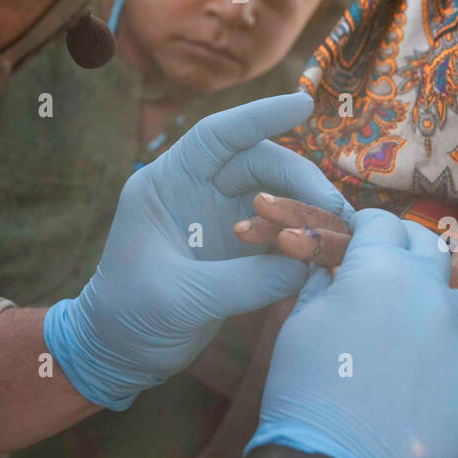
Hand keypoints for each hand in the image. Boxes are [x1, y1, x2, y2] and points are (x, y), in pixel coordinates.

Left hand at [44, 93, 352, 409]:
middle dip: (300, 181)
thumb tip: (305, 265)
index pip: (216, 135)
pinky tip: (326, 254)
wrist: (119, 353)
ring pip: (274, 195)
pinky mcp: (237, 248)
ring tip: (338, 236)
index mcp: (166, 184)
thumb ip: (243, 281)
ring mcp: (218, 218)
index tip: (304, 104)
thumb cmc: (129, 317)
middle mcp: (196, 191)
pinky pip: (279, 232)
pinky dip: (302, 240)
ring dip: (306, 212)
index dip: (259, 116)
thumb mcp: (182, 298)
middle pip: (258, 164)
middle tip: (335, 211)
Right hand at [246, 209, 457, 457]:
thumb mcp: (300, 321)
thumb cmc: (306, 392)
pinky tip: (439, 377)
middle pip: (428, 247)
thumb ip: (326, 282)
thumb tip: (337, 266)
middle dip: (407, 254)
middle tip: (390, 280)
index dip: (369, 230)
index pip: (383, 222)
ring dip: (436, 311)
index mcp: (378, 268)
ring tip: (411, 345)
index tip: (364, 242)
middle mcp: (427, 290)